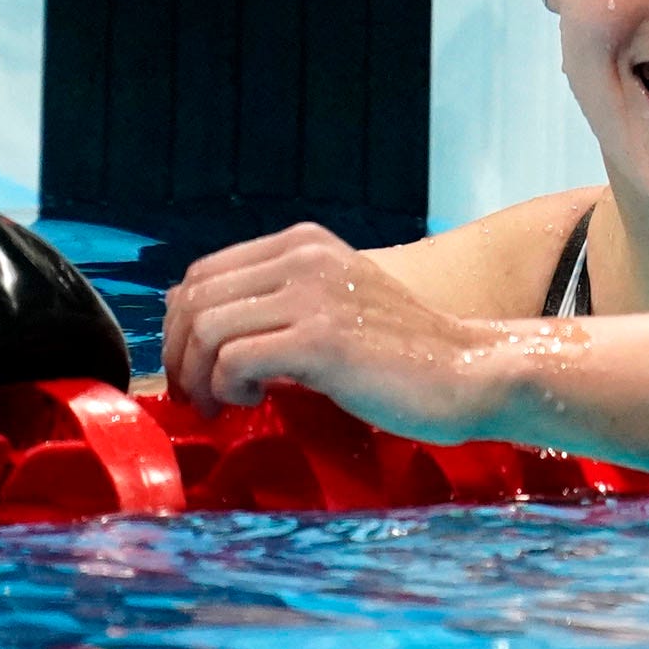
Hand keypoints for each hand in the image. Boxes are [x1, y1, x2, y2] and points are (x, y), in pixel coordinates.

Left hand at [161, 223, 502, 441]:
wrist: (468, 372)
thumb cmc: (402, 354)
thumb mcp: (334, 305)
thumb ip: (278, 303)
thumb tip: (197, 329)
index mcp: (304, 244)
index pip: (202, 274)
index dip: (180, 326)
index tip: (193, 369)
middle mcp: (304, 257)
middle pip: (194, 300)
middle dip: (180, 356)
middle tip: (197, 396)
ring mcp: (313, 295)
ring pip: (206, 330)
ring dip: (200, 377)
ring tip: (224, 404)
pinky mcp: (321, 339)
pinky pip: (234, 360)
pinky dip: (228, 389)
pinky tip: (254, 402)